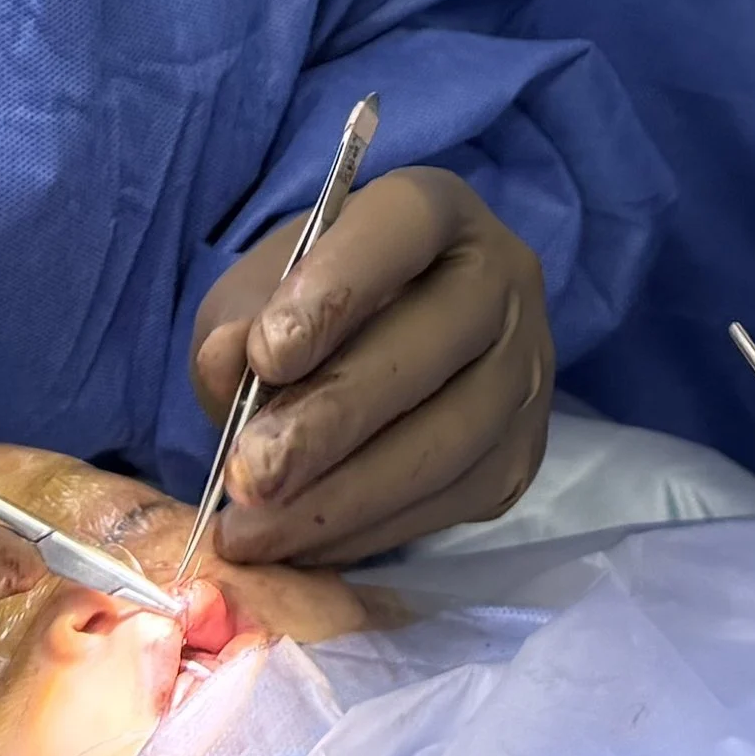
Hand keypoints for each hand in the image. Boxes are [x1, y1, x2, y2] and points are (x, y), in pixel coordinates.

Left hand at [190, 166, 551, 566]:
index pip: (405, 227)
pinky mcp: (522, 452)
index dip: (338, 289)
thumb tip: (229, 363)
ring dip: (342, 497)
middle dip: (331, 418)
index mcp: (439, 210)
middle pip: (431, 344)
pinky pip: (451, 501)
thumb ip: (241, 317)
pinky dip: (368, 532)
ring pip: (445, 438)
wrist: (392, 348)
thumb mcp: (264, 289)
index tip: (266, 355)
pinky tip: (302, 544)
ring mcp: (525, 369)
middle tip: (248, 473)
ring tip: (255, 530)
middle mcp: (503, 277)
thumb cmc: (317, 303)